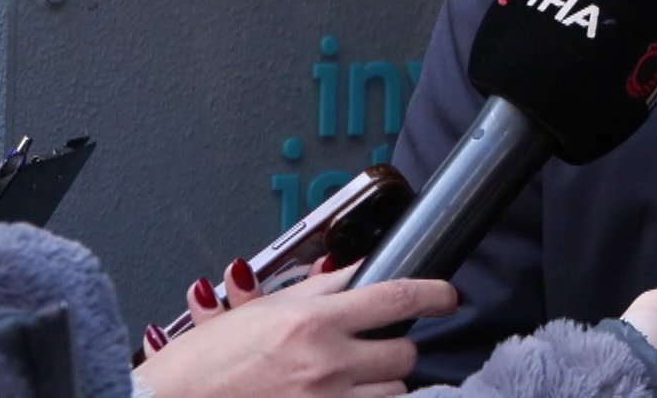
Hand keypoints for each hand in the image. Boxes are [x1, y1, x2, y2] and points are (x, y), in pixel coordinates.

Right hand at [131, 267, 457, 397]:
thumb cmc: (208, 361)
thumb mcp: (266, 309)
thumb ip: (321, 290)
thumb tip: (362, 271)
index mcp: (313, 322)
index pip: (398, 298)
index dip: (436, 294)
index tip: (448, 296)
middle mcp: (325, 364)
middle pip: (404, 352)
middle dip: (396, 345)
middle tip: (375, 344)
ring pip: (393, 391)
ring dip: (382, 381)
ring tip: (353, 375)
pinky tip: (345, 393)